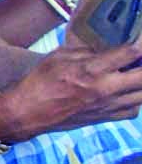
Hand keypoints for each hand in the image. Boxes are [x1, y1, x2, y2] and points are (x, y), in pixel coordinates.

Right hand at [0, 35, 141, 136]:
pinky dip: (137, 98)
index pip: (129, 54)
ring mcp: (110, 105)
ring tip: (136, 71)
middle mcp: (105, 88)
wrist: (31, 112)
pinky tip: (129, 90)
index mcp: (90, 69)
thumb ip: (85, 50)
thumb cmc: (41, 81)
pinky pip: (135, 109)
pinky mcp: (109, 117)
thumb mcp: (59, 56)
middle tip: (140, 57)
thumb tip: (106, 46)